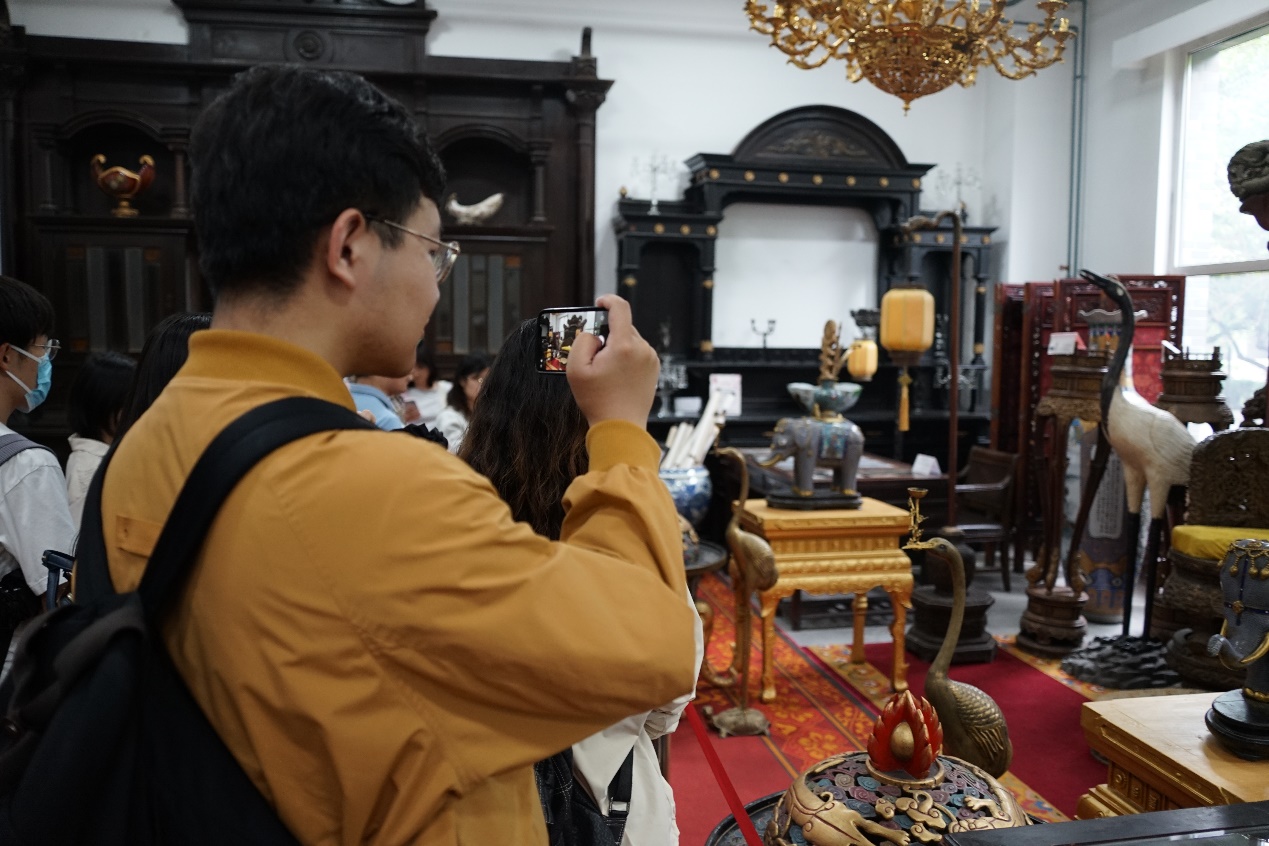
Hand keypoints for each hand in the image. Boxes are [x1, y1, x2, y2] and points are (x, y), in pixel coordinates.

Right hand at [567, 294, 658, 428]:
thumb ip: (582, 341)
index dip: (608, 301)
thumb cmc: (597, 400)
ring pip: (630, 340)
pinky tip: (617, 375)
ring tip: (606, 370)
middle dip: (607, 335)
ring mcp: (650, 358)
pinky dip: (626, 357)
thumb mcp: (576, 369)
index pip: (620, 308)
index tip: (599, 304)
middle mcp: (642, 348)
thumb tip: (594, 333)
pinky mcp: (654, 368)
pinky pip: (637, 352)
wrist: (621, 427)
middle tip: (594, 355)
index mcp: (624, 345)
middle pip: (623, 326)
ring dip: (617, 347)